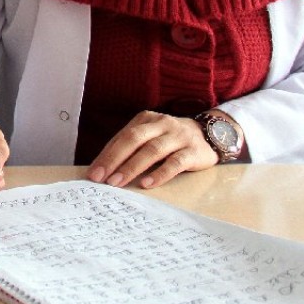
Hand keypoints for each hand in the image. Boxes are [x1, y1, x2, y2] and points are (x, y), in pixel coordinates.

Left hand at [86, 111, 218, 189]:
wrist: (210, 135)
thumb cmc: (171, 140)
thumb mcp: (151, 137)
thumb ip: (131, 148)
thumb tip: (103, 169)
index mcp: (146, 119)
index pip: (122, 137)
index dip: (106, 155)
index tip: (93, 173)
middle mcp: (162, 124)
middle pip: (133, 140)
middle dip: (114, 160)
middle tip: (101, 178)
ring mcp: (178, 136)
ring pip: (152, 151)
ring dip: (132, 167)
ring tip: (117, 183)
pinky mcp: (193, 151)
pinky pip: (175, 162)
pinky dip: (160, 174)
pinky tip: (147, 184)